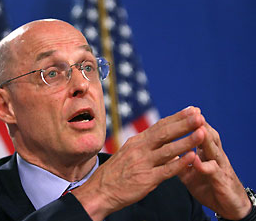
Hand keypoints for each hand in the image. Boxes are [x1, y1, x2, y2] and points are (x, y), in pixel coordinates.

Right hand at [73, 106, 205, 220]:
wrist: (99, 191)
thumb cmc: (115, 173)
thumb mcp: (128, 154)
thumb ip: (147, 149)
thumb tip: (169, 147)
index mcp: (136, 141)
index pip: (160, 126)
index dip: (177, 118)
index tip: (192, 110)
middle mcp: (140, 149)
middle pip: (165, 133)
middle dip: (184, 124)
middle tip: (200, 115)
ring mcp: (143, 164)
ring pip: (168, 149)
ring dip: (187, 140)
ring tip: (203, 132)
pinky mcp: (146, 179)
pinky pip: (166, 170)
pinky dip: (180, 163)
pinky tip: (192, 157)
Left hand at [178, 117, 251, 219]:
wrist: (229, 205)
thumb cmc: (209, 185)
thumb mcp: (190, 172)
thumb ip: (178, 161)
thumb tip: (162, 151)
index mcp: (206, 152)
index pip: (198, 133)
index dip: (190, 123)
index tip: (181, 111)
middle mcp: (214, 155)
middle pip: (208, 136)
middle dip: (199, 124)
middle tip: (192, 111)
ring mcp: (219, 167)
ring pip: (213, 149)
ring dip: (205, 139)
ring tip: (197, 129)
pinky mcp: (221, 181)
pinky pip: (213, 171)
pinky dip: (204, 166)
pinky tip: (196, 161)